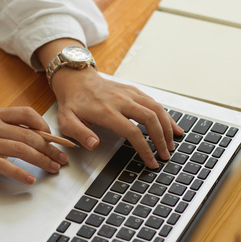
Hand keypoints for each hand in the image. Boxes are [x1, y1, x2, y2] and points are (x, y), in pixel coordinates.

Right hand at [0, 108, 67, 183]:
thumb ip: (0, 125)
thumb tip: (23, 135)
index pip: (27, 114)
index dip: (45, 125)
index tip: (54, 138)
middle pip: (31, 135)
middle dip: (51, 148)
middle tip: (62, 159)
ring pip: (23, 149)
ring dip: (42, 161)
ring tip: (53, 169)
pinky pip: (6, 166)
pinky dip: (21, 173)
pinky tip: (30, 180)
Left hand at [51, 67, 182, 168]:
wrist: (76, 79)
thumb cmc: (73, 102)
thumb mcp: (67, 121)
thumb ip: (80, 134)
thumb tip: (94, 144)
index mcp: (106, 111)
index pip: (132, 132)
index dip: (145, 149)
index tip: (151, 161)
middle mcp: (121, 101)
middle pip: (150, 119)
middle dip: (161, 139)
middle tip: (165, 155)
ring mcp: (129, 94)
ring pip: (156, 109)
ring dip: (167, 127)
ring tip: (172, 143)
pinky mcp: (134, 91)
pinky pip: (154, 102)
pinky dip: (166, 115)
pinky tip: (173, 126)